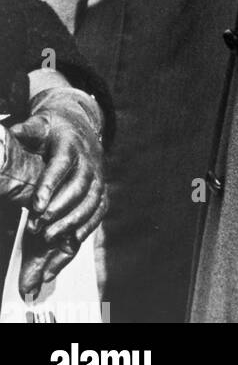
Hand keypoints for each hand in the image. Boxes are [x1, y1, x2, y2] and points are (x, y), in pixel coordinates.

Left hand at [8, 89, 106, 299]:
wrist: (81, 124)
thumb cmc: (53, 127)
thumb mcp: (39, 122)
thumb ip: (25, 131)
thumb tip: (7, 135)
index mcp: (71, 143)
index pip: (62, 165)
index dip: (50, 186)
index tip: (36, 206)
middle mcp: (89, 160)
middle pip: (79, 187)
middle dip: (58, 209)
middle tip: (35, 227)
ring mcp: (98, 176)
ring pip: (91, 202)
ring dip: (71, 222)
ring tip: (48, 238)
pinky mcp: (101, 189)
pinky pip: (99, 210)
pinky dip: (87, 227)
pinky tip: (72, 241)